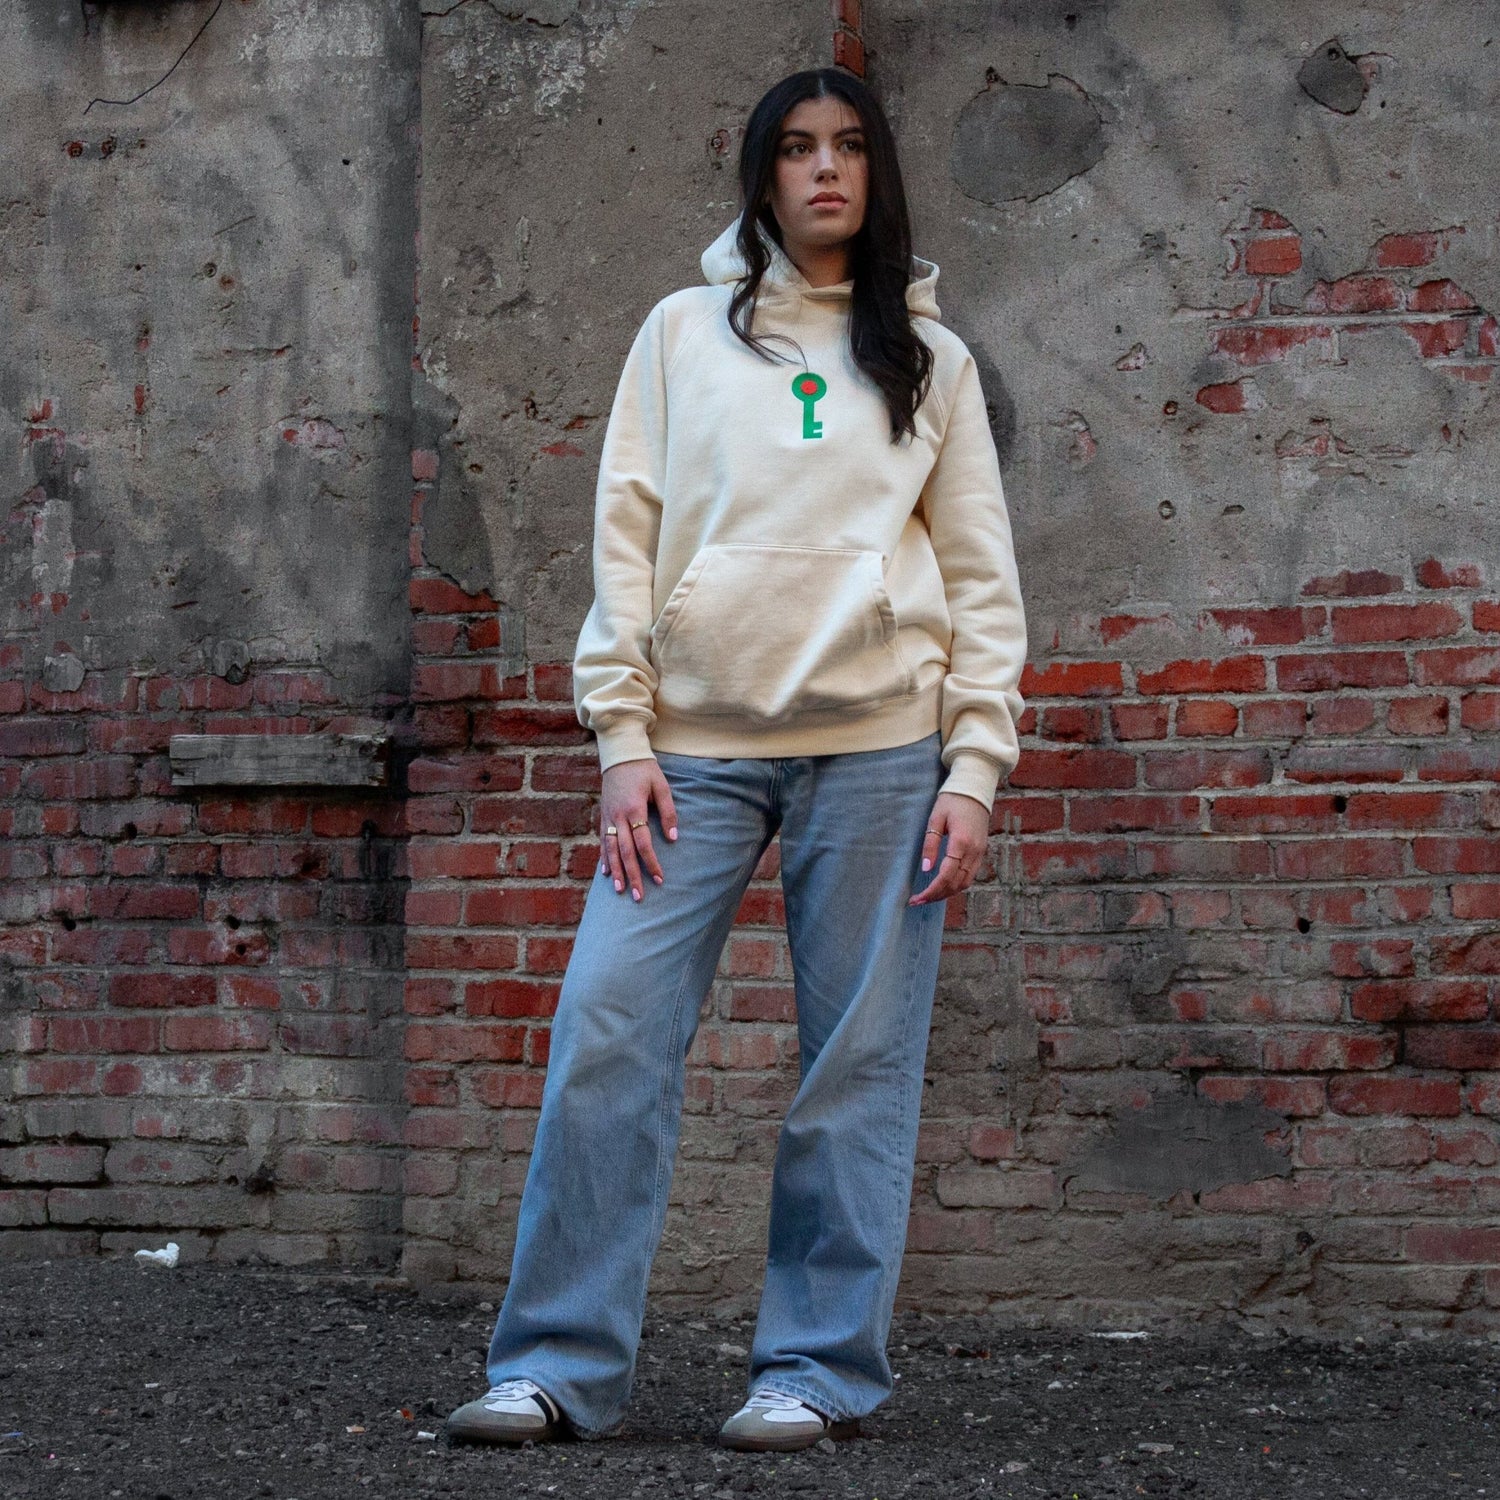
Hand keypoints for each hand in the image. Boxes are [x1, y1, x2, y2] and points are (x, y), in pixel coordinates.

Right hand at [599, 757, 677, 900]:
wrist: (619, 754)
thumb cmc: (644, 769)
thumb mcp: (662, 786)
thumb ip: (669, 812)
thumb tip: (673, 838)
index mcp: (634, 809)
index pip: (643, 844)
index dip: (652, 863)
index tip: (660, 879)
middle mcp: (618, 817)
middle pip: (624, 852)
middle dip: (632, 876)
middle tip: (639, 896)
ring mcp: (608, 817)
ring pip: (610, 850)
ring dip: (615, 871)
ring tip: (620, 890)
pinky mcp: (603, 815)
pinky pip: (602, 841)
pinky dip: (604, 857)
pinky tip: (605, 872)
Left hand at [909, 791, 988, 904]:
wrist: (975, 790)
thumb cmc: (952, 801)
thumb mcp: (935, 819)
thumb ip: (930, 844)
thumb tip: (925, 869)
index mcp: (961, 842)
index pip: (946, 875)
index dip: (931, 890)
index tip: (917, 898)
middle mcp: (974, 851)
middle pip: (956, 884)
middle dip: (937, 896)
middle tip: (918, 901)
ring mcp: (980, 853)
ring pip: (965, 883)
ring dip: (947, 893)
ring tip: (929, 896)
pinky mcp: (981, 852)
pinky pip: (970, 875)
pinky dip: (957, 884)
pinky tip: (943, 885)